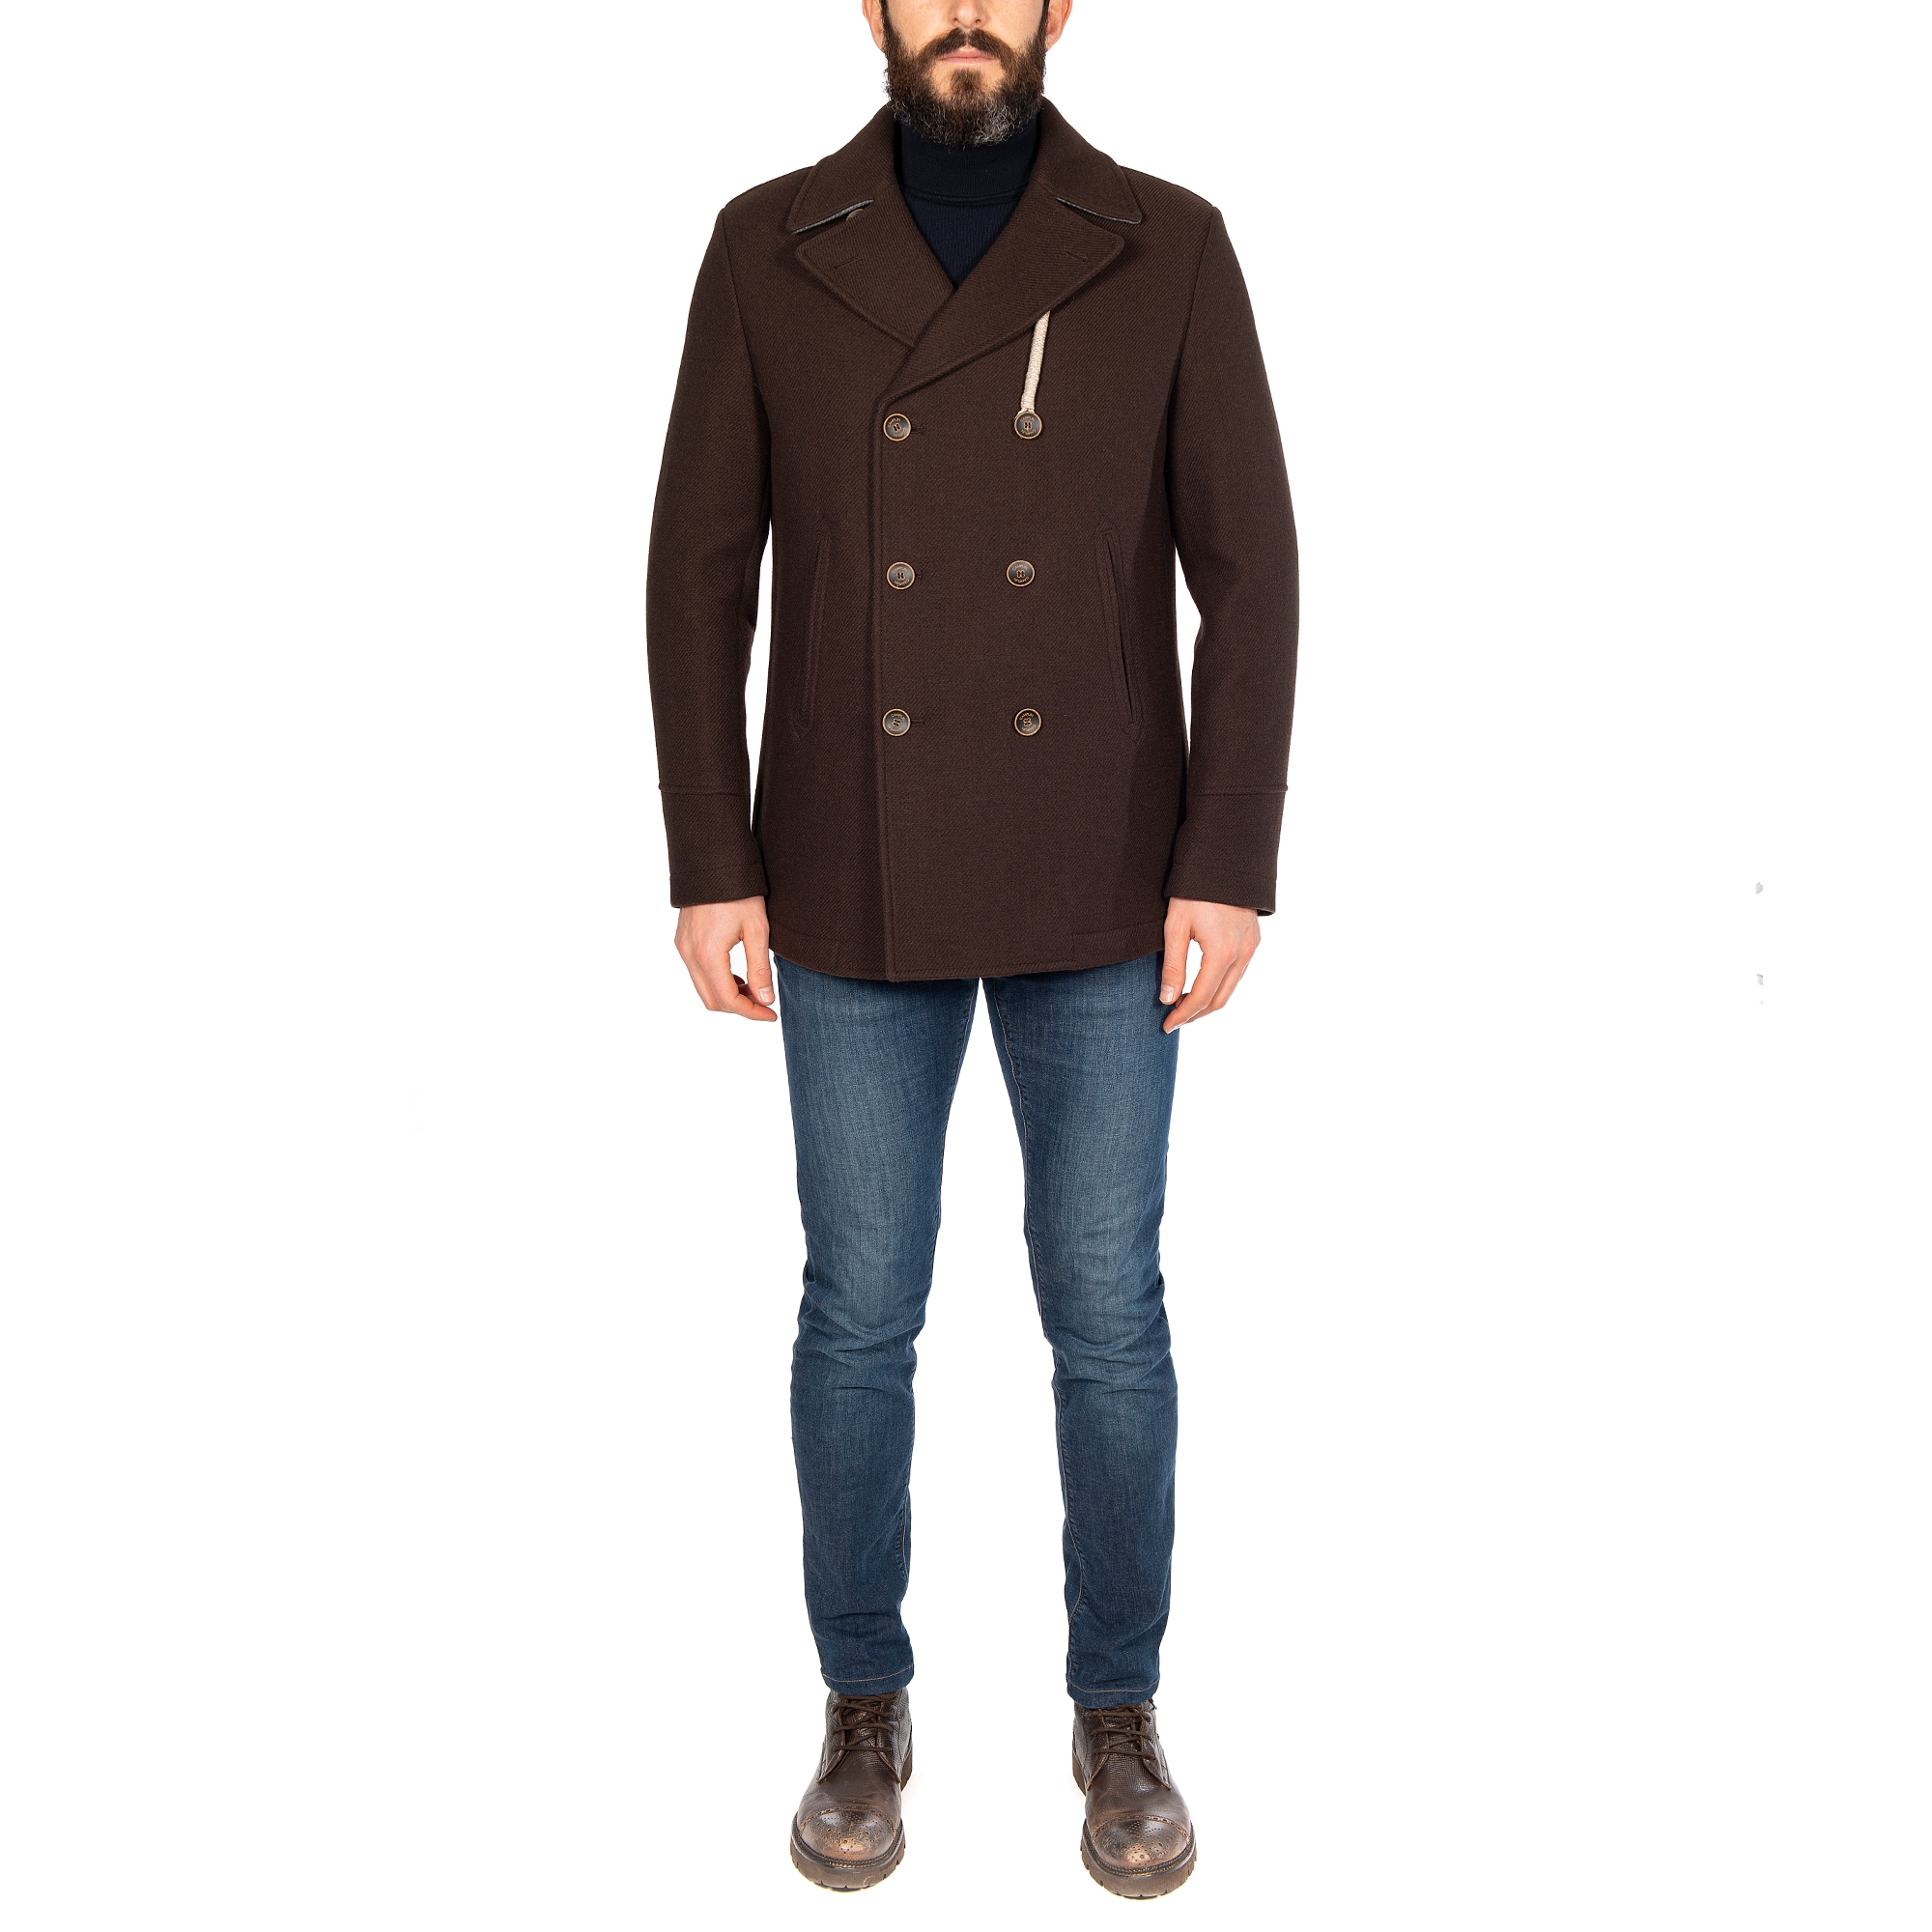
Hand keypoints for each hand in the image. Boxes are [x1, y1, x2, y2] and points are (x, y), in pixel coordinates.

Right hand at [674, 896, 775, 1021]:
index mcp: (708, 954)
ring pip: (702, 988)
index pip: (728, 999)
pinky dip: (716, 981)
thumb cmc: (739, 892)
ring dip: (727, 994)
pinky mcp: (682, 941)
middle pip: (711, 1000)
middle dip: (739, 1007)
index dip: (751, 1012)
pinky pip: (697, 973)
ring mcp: (682, 948)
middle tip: (764, 1002)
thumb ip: (760, 968)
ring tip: (754, 987)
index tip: (771, 1014)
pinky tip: (737, 974)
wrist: (713, 862)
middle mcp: (689, 954)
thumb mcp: (757, 930)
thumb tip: (765, 1000)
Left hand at [1159, 898, 1260, 1032]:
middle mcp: (1242, 955)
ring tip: (1185, 1006)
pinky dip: (1221, 986)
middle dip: (1196, 1014)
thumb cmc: (1194, 892)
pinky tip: (1203, 985)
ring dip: (1209, 1002)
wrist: (1223, 863)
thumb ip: (1172, 966)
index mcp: (1222, 954)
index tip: (1166, 1025)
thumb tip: (1167, 999)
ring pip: (1231, 988)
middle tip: (1174, 1020)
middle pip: (1219, 1000)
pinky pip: (1238, 973)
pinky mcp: (1253, 941)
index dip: (1183, 1015)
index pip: (1201, 998)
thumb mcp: (1175, 927)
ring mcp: (1251, 948)